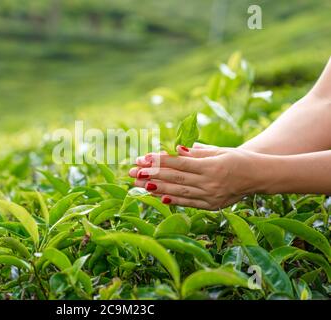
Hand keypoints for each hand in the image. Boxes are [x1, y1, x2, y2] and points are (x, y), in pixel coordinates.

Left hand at [129, 146, 264, 209]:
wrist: (260, 177)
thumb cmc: (239, 159)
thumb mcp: (220, 151)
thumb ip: (197, 152)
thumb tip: (175, 150)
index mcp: (212, 167)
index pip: (180, 163)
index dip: (160, 161)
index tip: (143, 158)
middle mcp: (210, 183)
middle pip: (175, 178)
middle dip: (152, 175)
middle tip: (133, 172)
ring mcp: (211, 196)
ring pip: (179, 192)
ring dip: (157, 188)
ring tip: (140, 185)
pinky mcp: (212, 205)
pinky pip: (189, 203)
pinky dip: (173, 200)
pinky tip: (158, 197)